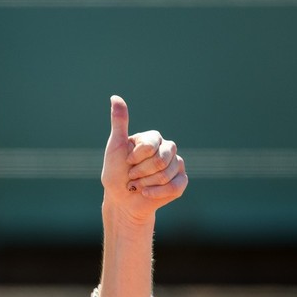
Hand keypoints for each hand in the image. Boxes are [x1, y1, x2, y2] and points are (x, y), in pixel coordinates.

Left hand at [101, 95, 187, 223]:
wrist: (121, 200)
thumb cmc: (116, 173)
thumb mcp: (115, 147)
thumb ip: (119, 123)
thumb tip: (115, 97)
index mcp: (153, 138)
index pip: (151, 145)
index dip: (136, 158)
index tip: (127, 162)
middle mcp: (167, 148)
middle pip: (161, 160)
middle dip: (141, 172)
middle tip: (132, 176)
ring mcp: (177, 165)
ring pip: (167, 174)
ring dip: (146, 184)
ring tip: (138, 185)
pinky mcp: (181, 182)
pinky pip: (175, 187)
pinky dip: (156, 193)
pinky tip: (146, 194)